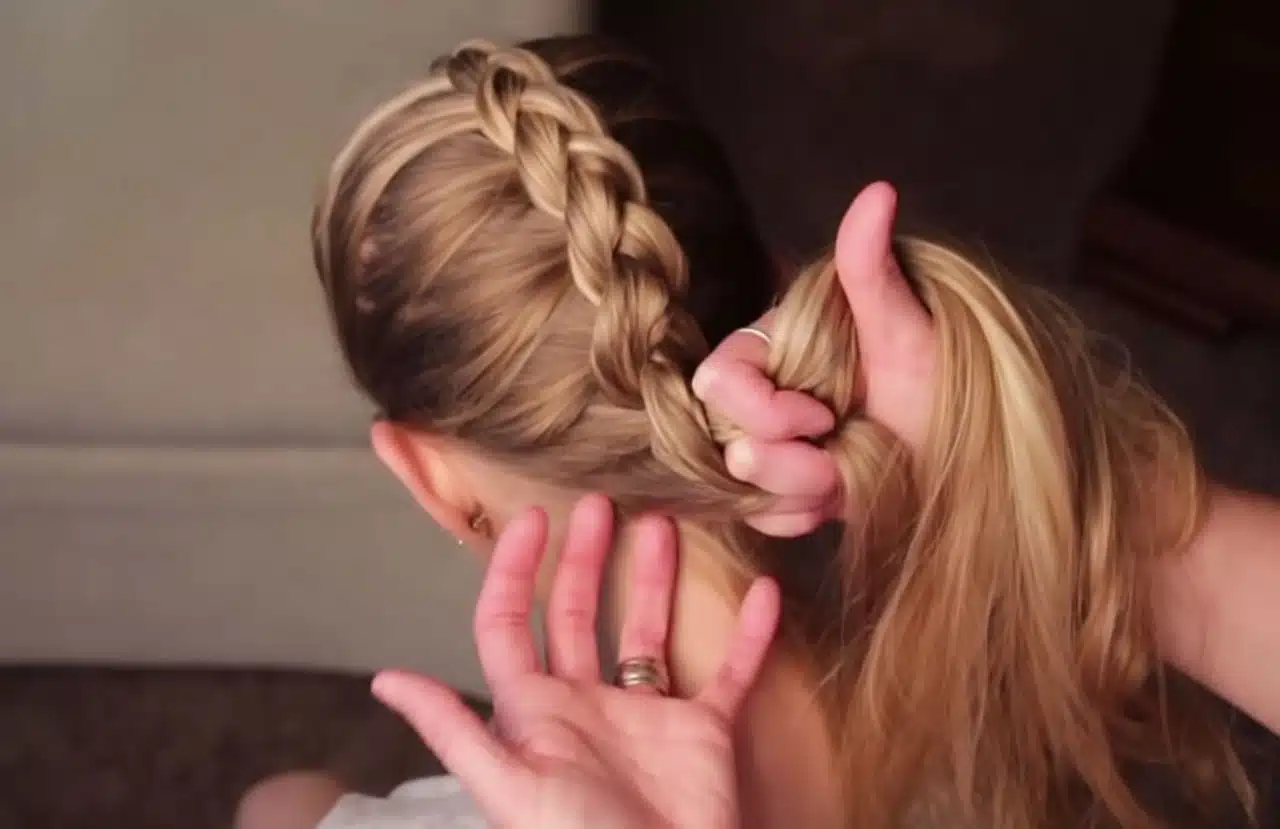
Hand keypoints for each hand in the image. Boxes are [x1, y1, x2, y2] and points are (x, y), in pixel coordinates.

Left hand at [372, 494, 781, 828]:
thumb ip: (453, 729)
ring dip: (654, 579)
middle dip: (584, 558)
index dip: (513, 570)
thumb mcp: (506, 784)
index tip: (531, 517)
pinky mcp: (701, 733)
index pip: (509, 625)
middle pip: (576, 614)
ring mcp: (646, 716)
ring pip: (647, 630)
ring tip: (663, 524)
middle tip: (601, 504)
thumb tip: (385, 680)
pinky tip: (764, 595)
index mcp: (534, 711)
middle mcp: (585, 703)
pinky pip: (729, 674)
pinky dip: (749, 636)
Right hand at [692, 182, 937, 535]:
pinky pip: (759, 513)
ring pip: (741, 483)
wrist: (973, 457)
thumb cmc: (946, 388)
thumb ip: (872, 271)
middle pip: (724, 438)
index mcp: (779, 346)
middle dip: (785, 464)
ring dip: (797, 492)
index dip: (764, 410)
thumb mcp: (910, 333)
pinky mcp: (784, 486)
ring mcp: (772, 441)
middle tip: (837, 462)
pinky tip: (837, 500)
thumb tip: (878, 192)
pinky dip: (797, 514)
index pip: (719, 380)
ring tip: (849, 477)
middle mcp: (766, 390)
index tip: (822, 416)